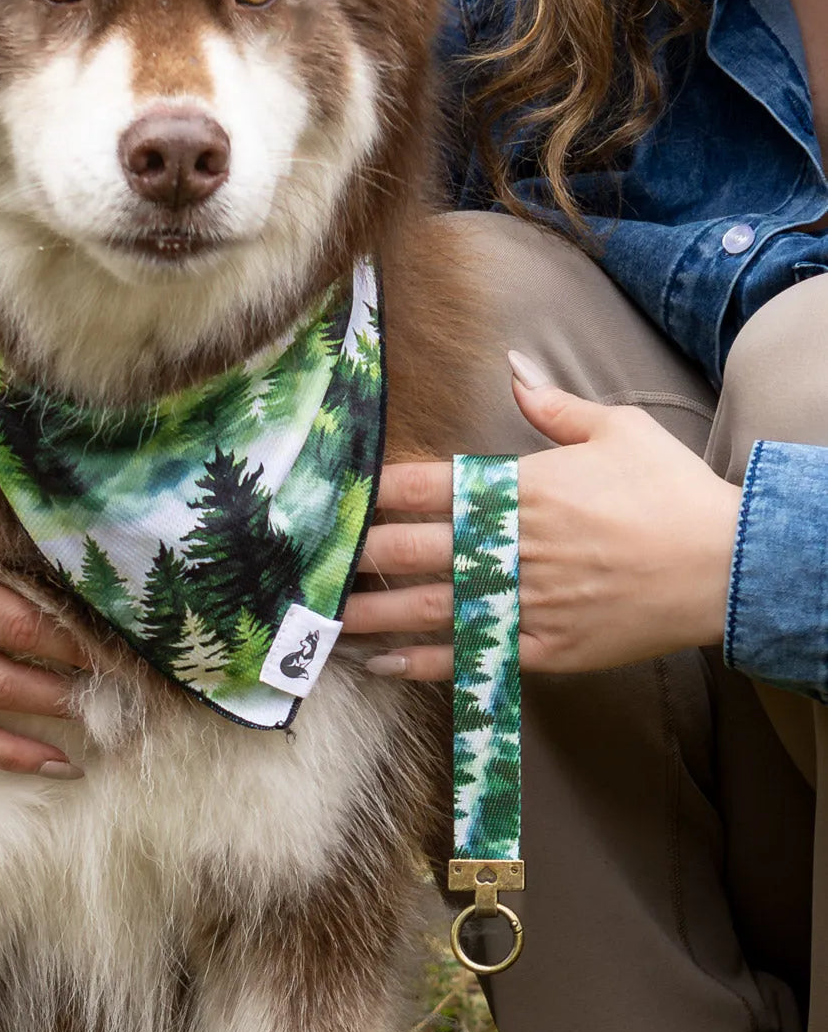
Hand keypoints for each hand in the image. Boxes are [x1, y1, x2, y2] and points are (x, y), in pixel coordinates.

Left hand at [344, 355, 739, 680]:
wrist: (723, 566)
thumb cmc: (668, 492)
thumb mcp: (616, 429)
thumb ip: (553, 405)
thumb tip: (514, 367)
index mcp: (521, 488)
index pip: (428, 486)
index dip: (376, 492)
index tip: (334, 495)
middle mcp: (511, 544)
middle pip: (415, 549)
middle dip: (358, 555)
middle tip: (307, 563)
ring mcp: (524, 600)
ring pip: (430, 608)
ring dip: (374, 614)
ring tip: (324, 619)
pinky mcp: (544, 647)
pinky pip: (471, 656)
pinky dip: (423, 662)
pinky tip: (383, 664)